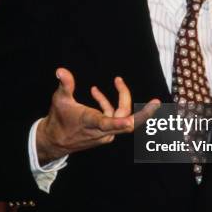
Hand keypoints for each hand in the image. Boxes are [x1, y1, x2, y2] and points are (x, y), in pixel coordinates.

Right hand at [36, 68, 159, 163]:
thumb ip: (65, 85)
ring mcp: (105, 134)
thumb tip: (61, 70)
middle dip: (143, 113)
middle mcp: (101, 131)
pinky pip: (114, 118)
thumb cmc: (58, 120)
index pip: (107, 123)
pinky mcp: (105, 134)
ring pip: (122, 117)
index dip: (120, 122)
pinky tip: (96, 93)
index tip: (131, 119)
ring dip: (121, 99)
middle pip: (127, 123)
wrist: (54, 141)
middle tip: (156, 103)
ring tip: (118, 81)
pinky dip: (109, 105)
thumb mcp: (59, 100)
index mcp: (91, 122)